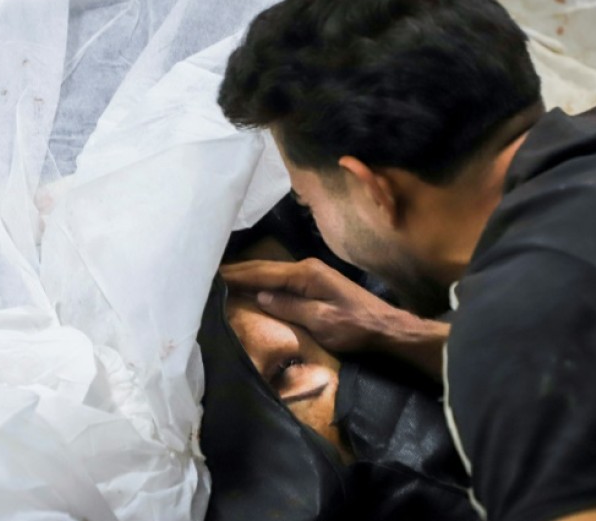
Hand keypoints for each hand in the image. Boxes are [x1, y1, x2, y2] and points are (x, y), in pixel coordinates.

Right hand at [220, 258, 447, 377]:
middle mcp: (306, 267)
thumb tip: (260, 296)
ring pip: (271, 272)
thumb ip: (290, 307)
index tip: (211, 276)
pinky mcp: (315, 284)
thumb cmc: (355, 327)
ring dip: (247, 276)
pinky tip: (251, 287)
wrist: (386, 328)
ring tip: (222, 280)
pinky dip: (262, 282)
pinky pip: (280, 279)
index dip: (235, 275)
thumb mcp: (321, 321)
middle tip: (208, 275)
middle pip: (264, 268)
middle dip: (236, 272)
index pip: (262, 272)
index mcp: (305, 274)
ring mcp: (311, 274)